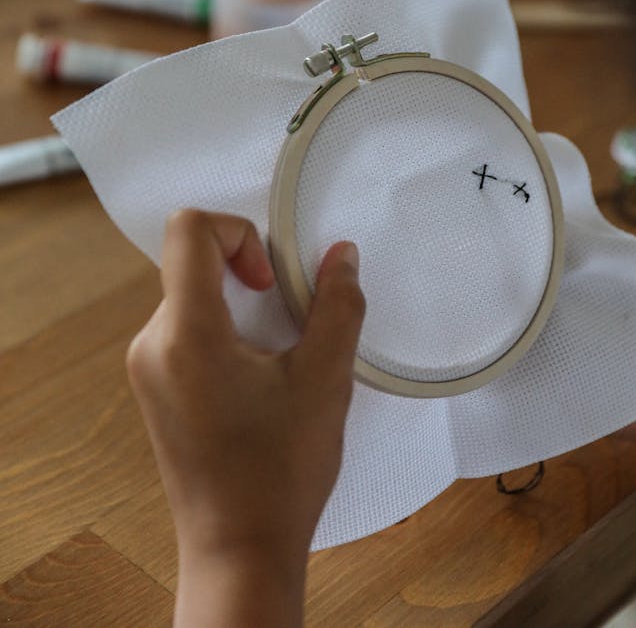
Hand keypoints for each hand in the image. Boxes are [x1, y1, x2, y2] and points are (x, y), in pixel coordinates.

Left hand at [126, 208, 363, 627]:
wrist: (239, 552)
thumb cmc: (278, 473)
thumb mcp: (324, 379)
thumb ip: (337, 305)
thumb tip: (340, 255)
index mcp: (186, 333)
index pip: (190, 229)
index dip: (239, 232)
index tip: (271, 281)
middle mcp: (153, 344)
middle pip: (195, 263)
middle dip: (250, 276)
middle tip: (291, 321)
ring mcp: (148, 369)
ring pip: (194, 297)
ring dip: (242, 309)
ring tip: (280, 360)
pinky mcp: (156, 390)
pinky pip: (188, 331)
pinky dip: (227, 334)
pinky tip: (261, 382)